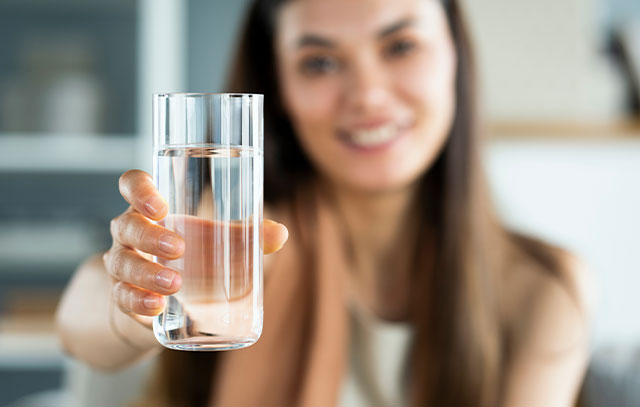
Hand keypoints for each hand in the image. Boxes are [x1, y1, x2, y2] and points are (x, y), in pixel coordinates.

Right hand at [103, 170, 288, 321]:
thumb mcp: (214, 243)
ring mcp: (122, 265)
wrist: (157, 305)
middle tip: (179, 247)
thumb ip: (245, 237)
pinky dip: (138, 300)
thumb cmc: (189, 260)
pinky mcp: (122, 297)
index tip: (160, 205)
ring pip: (121, 262)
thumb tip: (280, 233)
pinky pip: (121, 297)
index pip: (131, 186)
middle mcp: (130, 234)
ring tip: (175, 283)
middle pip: (126, 225)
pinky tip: (156, 306)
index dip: (138, 188)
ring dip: (147, 272)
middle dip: (149, 234)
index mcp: (151, 211)